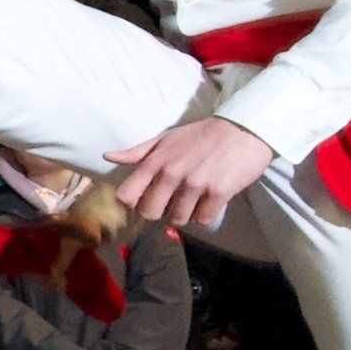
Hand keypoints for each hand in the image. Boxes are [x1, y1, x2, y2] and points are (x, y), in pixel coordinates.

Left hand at [107, 116, 276, 228]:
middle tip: (174, 200)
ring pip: (178, 219)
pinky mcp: (219, 192)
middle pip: (150, 213)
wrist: (242, 130)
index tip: (146, 198)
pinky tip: (210, 200)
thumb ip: (137, 152)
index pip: (127, 197)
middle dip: (160, 210)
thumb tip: (107, 157)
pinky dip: (205, 214)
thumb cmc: (200, 135)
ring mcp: (195, 184)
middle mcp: (172, 173)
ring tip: (195, 197)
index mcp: (155, 162)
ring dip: (186, 212)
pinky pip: (203, 219)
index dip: (134, 202)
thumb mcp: (165, 138)